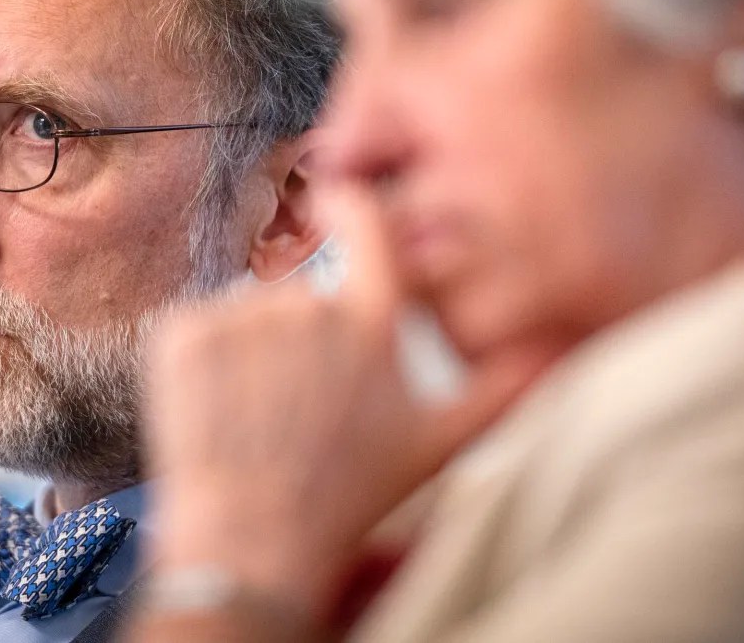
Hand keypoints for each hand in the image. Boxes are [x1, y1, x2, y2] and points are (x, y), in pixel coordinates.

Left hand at [144, 187, 525, 621]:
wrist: (252, 544)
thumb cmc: (348, 495)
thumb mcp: (438, 444)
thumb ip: (503, 385)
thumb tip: (561, 343)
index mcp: (369, 324)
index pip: (366, 225)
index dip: (351, 204)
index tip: (337, 198)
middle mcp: (307, 308)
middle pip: (300, 293)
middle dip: (300, 338)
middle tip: (299, 403)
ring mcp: (239, 320)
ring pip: (248, 313)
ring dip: (252, 352)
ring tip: (260, 415)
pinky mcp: (182, 336)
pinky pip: (196, 325)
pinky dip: (203, 361)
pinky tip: (219, 407)